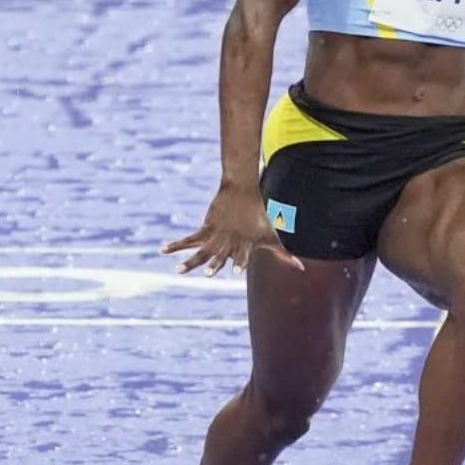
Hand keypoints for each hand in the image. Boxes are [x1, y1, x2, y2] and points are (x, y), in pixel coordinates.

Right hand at [163, 182, 304, 276]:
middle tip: (209, 274)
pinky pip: (188, 239)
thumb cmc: (259, 217)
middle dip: (215, 264)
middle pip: (220, 255)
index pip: (243, 255)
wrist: (242, 190)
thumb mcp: (272, 236)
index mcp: (244, 246)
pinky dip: (175, 245)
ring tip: (178, 271)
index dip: (240, 261)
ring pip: (200, 251)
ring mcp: (216, 235)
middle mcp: (229, 242)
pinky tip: (162, 250)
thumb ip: (284, 255)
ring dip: (189, 261)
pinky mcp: (205, 229)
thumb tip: (302, 268)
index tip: (237, 270)